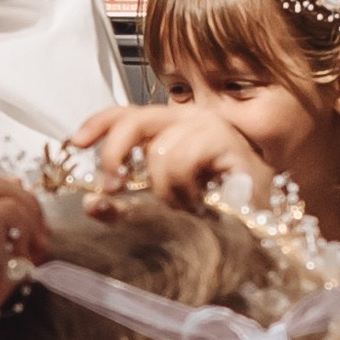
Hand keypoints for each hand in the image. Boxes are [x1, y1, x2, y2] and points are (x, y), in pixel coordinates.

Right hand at [0, 171, 49, 339]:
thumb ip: (1, 257)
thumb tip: (29, 245)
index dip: (9, 198)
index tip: (32, 224)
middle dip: (22, 199)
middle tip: (41, 230)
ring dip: (26, 208)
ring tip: (39, 239)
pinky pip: (3, 209)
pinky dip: (24, 223)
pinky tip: (28, 249)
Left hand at [74, 98, 275, 211]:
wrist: (263, 227)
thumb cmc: (216, 213)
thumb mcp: (161, 207)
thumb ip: (127, 204)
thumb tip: (92, 206)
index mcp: (171, 128)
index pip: (127, 112)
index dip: (98, 123)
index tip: (76, 142)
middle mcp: (189, 118)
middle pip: (135, 118)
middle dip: (114, 154)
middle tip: (111, 187)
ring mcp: (209, 126)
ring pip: (158, 150)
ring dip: (165, 188)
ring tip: (188, 205)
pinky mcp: (225, 141)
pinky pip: (180, 160)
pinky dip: (183, 189)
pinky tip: (202, 201)